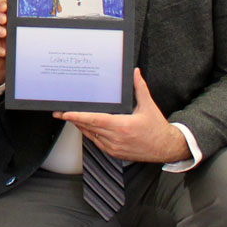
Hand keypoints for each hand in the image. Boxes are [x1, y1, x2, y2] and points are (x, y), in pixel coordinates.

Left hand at [58, 72, 189, 162]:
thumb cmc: (157, 127)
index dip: (78, 117)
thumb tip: (135, 72)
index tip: (66, 113)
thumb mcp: (148, 105)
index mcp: (123, 126)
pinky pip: (98, 143)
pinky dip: (90, 134)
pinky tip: (86, 128)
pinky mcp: (115, 153)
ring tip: (71, 118)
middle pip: (89, 128)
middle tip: (60, 113)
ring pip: (91, 136)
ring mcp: (115, 148)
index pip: (95, 120)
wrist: (166, 147)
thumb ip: (139, 88)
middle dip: (73, 120)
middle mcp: (116, 138)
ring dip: (81, 127)